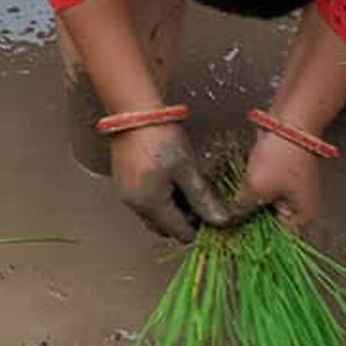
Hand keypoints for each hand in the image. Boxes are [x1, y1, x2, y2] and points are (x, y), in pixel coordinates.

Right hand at [109, 122, 233, 245]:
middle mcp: (135, 205)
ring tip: (187, 189)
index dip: (200, 228)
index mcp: (150, 205)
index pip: (180, 233)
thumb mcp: (187, 169)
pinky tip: (172, 182)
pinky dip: (160, 200)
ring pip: (155, 216)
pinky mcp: (124, 182)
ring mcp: (127, 194)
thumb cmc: (161, 138)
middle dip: (185, 220)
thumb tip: (221, 221)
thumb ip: (203, 199)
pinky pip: (146, 203)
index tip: (212, 213)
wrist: (134, 112)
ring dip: (173, 211)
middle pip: (166, 228)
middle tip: (201, 201)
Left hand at [232, 127, 324, 232]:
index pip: (277, 240)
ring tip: (232, 204)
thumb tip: (231, 217)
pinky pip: (264, 189)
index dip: (255, 240)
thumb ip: (243, 207)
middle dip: (250, 220)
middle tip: (229, 222)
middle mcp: (300, 207)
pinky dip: (252, 189)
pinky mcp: (283, 176)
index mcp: (302, 216)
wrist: (289, 122)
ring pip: (265, 205)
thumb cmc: (281, 155)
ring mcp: (292, 190)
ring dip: (249, 203)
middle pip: (270, 223)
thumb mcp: (257, 187)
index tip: (235, 239)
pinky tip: (238, 188)